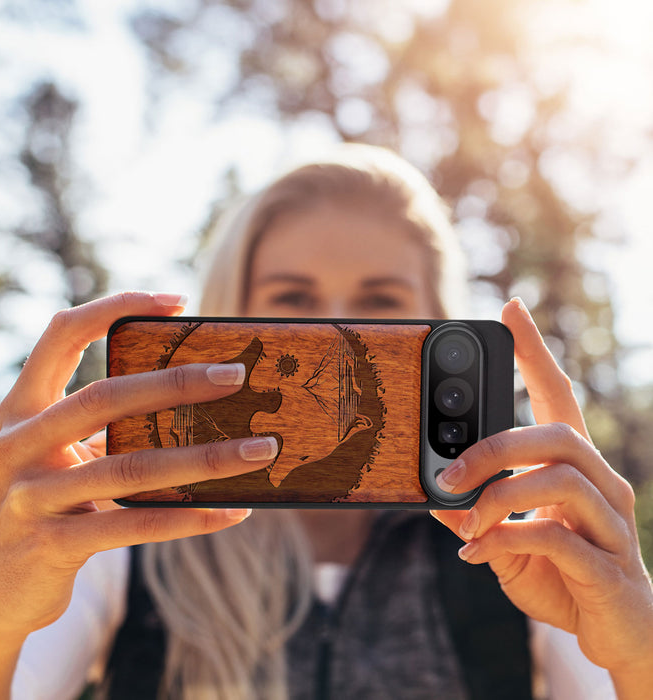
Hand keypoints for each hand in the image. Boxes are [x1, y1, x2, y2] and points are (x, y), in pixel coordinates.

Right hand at [0, 292, 276, 639]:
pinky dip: (190, 517)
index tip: (178, 300)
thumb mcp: (64, 455)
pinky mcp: (52, 546)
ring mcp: (29, 498)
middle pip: (104, 397)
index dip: (115, 307)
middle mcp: (15, 445)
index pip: (61, 334)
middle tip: (237, 375)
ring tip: (260, 450)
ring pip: (131, 467)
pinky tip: (233, 511)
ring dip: (206, 458)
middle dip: (177, 383)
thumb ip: (107, 426)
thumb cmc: (50, 503)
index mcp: (21, 409)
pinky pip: (136, 525)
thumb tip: (200, 399)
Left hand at [431, 298, 652, 690]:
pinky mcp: (610, 567)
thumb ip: (476, 515)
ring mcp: (612, 524)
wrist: (617, 634)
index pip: (558, 395)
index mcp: (575, 468)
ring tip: (465, 522)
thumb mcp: (507, 540)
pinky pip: (557, 538)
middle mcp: (603, 484)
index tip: (511, 310)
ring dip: (497, 497)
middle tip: (448, 472)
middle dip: (494, 447)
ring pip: (559, 479)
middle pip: (557, 434)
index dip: (535, 352)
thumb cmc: (562, 576)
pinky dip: (506, 540)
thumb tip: (435, 496)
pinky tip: (477, 554)